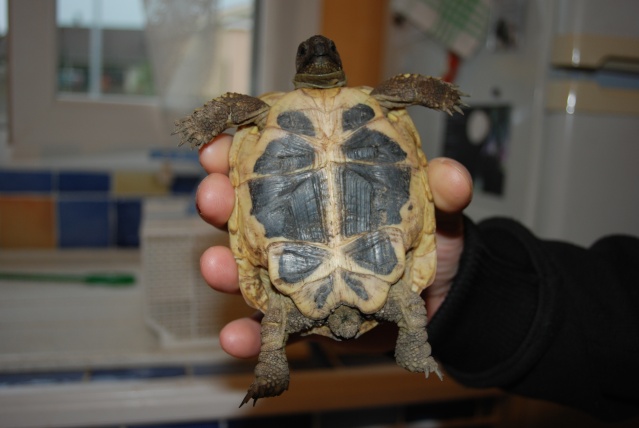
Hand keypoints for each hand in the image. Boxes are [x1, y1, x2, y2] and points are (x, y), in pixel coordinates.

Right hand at [196, 134, 472, 358]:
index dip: (242, 149)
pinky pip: (267, 327)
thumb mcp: (436, 211)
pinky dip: (248, 335)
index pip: (274, 162)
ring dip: (221, 267)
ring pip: (246, 269)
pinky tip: (237, 339)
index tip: (220, 144)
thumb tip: (453, 176)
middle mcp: (297, 229)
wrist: (436, 303)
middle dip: (220, 200)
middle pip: (246, 211)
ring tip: (214, 267)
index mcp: (321, 190)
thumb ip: (442, 191)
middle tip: (212, 195)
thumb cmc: (425, 243)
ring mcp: (294, 274)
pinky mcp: (300, 317)